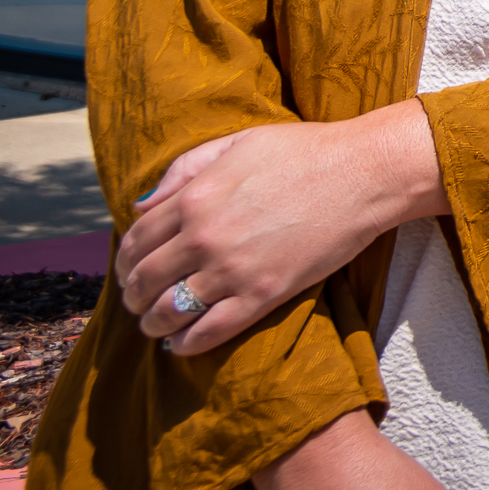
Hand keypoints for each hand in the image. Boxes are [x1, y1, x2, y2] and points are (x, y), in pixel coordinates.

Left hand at [115, 105, 445, 355]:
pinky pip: (207, 332)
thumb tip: (138, 206)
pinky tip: (182, 344)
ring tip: (157, 326)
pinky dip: (185, 344)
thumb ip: (183, 170)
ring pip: (167, 313)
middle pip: (143, 281)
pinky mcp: (263, 294)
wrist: (364, 173)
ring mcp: (232, 269)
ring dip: (153, 324)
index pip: (134, 242)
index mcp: (194, 198)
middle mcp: (204, 237)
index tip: (130, 270)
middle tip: (140, 302)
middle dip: (134, 297)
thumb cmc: (303, 151)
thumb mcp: (236, 144)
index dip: (124, 262)